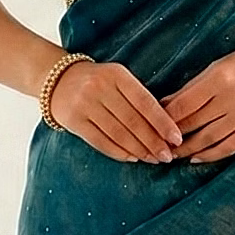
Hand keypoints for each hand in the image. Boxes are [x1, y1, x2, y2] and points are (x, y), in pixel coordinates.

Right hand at [47, 57, 182, 162]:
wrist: (57, 80)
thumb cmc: (98, 82)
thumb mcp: (118, 79)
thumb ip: (138, 98)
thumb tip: (165, 129)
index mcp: (117, 74)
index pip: (145, 102)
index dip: (163, 123)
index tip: (177, 139)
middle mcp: (100, 88)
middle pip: (133, 121)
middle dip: (153, 142)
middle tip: (168, 156)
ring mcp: (84, 104)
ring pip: (118, 134)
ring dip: (139, 150)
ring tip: (153, 159)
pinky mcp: (73, 120)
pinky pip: (101, 141)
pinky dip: (119, 152)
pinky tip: (133, 157)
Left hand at [162, 35, 234, 163]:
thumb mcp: (223, 63)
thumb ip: (196, 85)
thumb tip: (168, 103)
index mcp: (220, 77)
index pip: (183, 104)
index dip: (164, 117)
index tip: (150, 124)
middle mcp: (232, 98)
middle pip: (192, 122)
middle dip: (170, 135)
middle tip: (154, 143)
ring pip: (207, 139)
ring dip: (186, 149)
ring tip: (170, 154)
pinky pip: (228, 147)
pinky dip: (210, 155)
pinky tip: (196, 159)